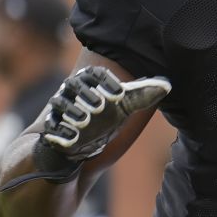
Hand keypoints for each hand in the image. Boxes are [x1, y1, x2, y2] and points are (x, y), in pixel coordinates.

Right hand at [37, 66, 169, 166]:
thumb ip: (142, 95)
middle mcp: (71, 92)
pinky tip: (72, 139)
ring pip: (60, 103)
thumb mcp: (124, 107)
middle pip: (75, 84)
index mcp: (90, 82)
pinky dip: (61, 133)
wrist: (82, 143)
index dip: (106, 82)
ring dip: (73, 112)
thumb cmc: (105, 119)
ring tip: (84, 121)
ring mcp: (59, 109)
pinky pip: (51, 127)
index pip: (95, 73)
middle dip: (88, 95)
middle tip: (100, 107)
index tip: (119, 95)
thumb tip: (167, 84)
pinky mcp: (50, 127)